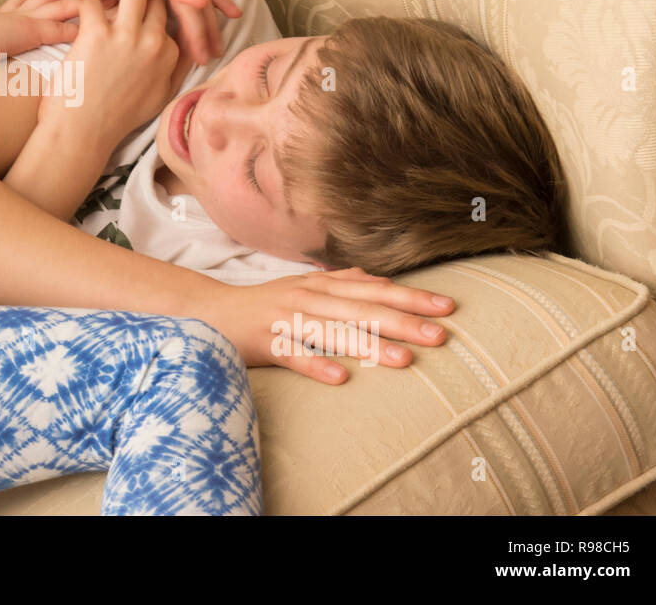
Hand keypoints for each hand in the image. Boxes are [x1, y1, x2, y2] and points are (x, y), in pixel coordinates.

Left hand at [35, 0, 196, 149]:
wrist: (83, 133)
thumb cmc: (117, 117)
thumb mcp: (160, 96)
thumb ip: (176, 68)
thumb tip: (189, 49)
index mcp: (170, 53)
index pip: (175, 12)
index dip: (164, 0)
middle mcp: (154, 41)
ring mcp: (127, 35)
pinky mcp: (96, 34)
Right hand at [191, 267, 456, 384]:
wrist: (207, 311)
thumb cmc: (261, 305)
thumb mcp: (302, 287)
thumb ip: (338, 282)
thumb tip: (376, 277)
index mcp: (320, 285)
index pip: (373, 289)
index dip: (410, 296)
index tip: (447, 307)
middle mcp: (306, 297)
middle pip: (361, 309)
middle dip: (403, 321)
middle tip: (441, 335)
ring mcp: (283, 319)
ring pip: (332, 331)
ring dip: (370, 345)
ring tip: (406, 360)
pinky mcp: (262, 342)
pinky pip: (292, 356)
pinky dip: (316, 365)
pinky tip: (341, 378)